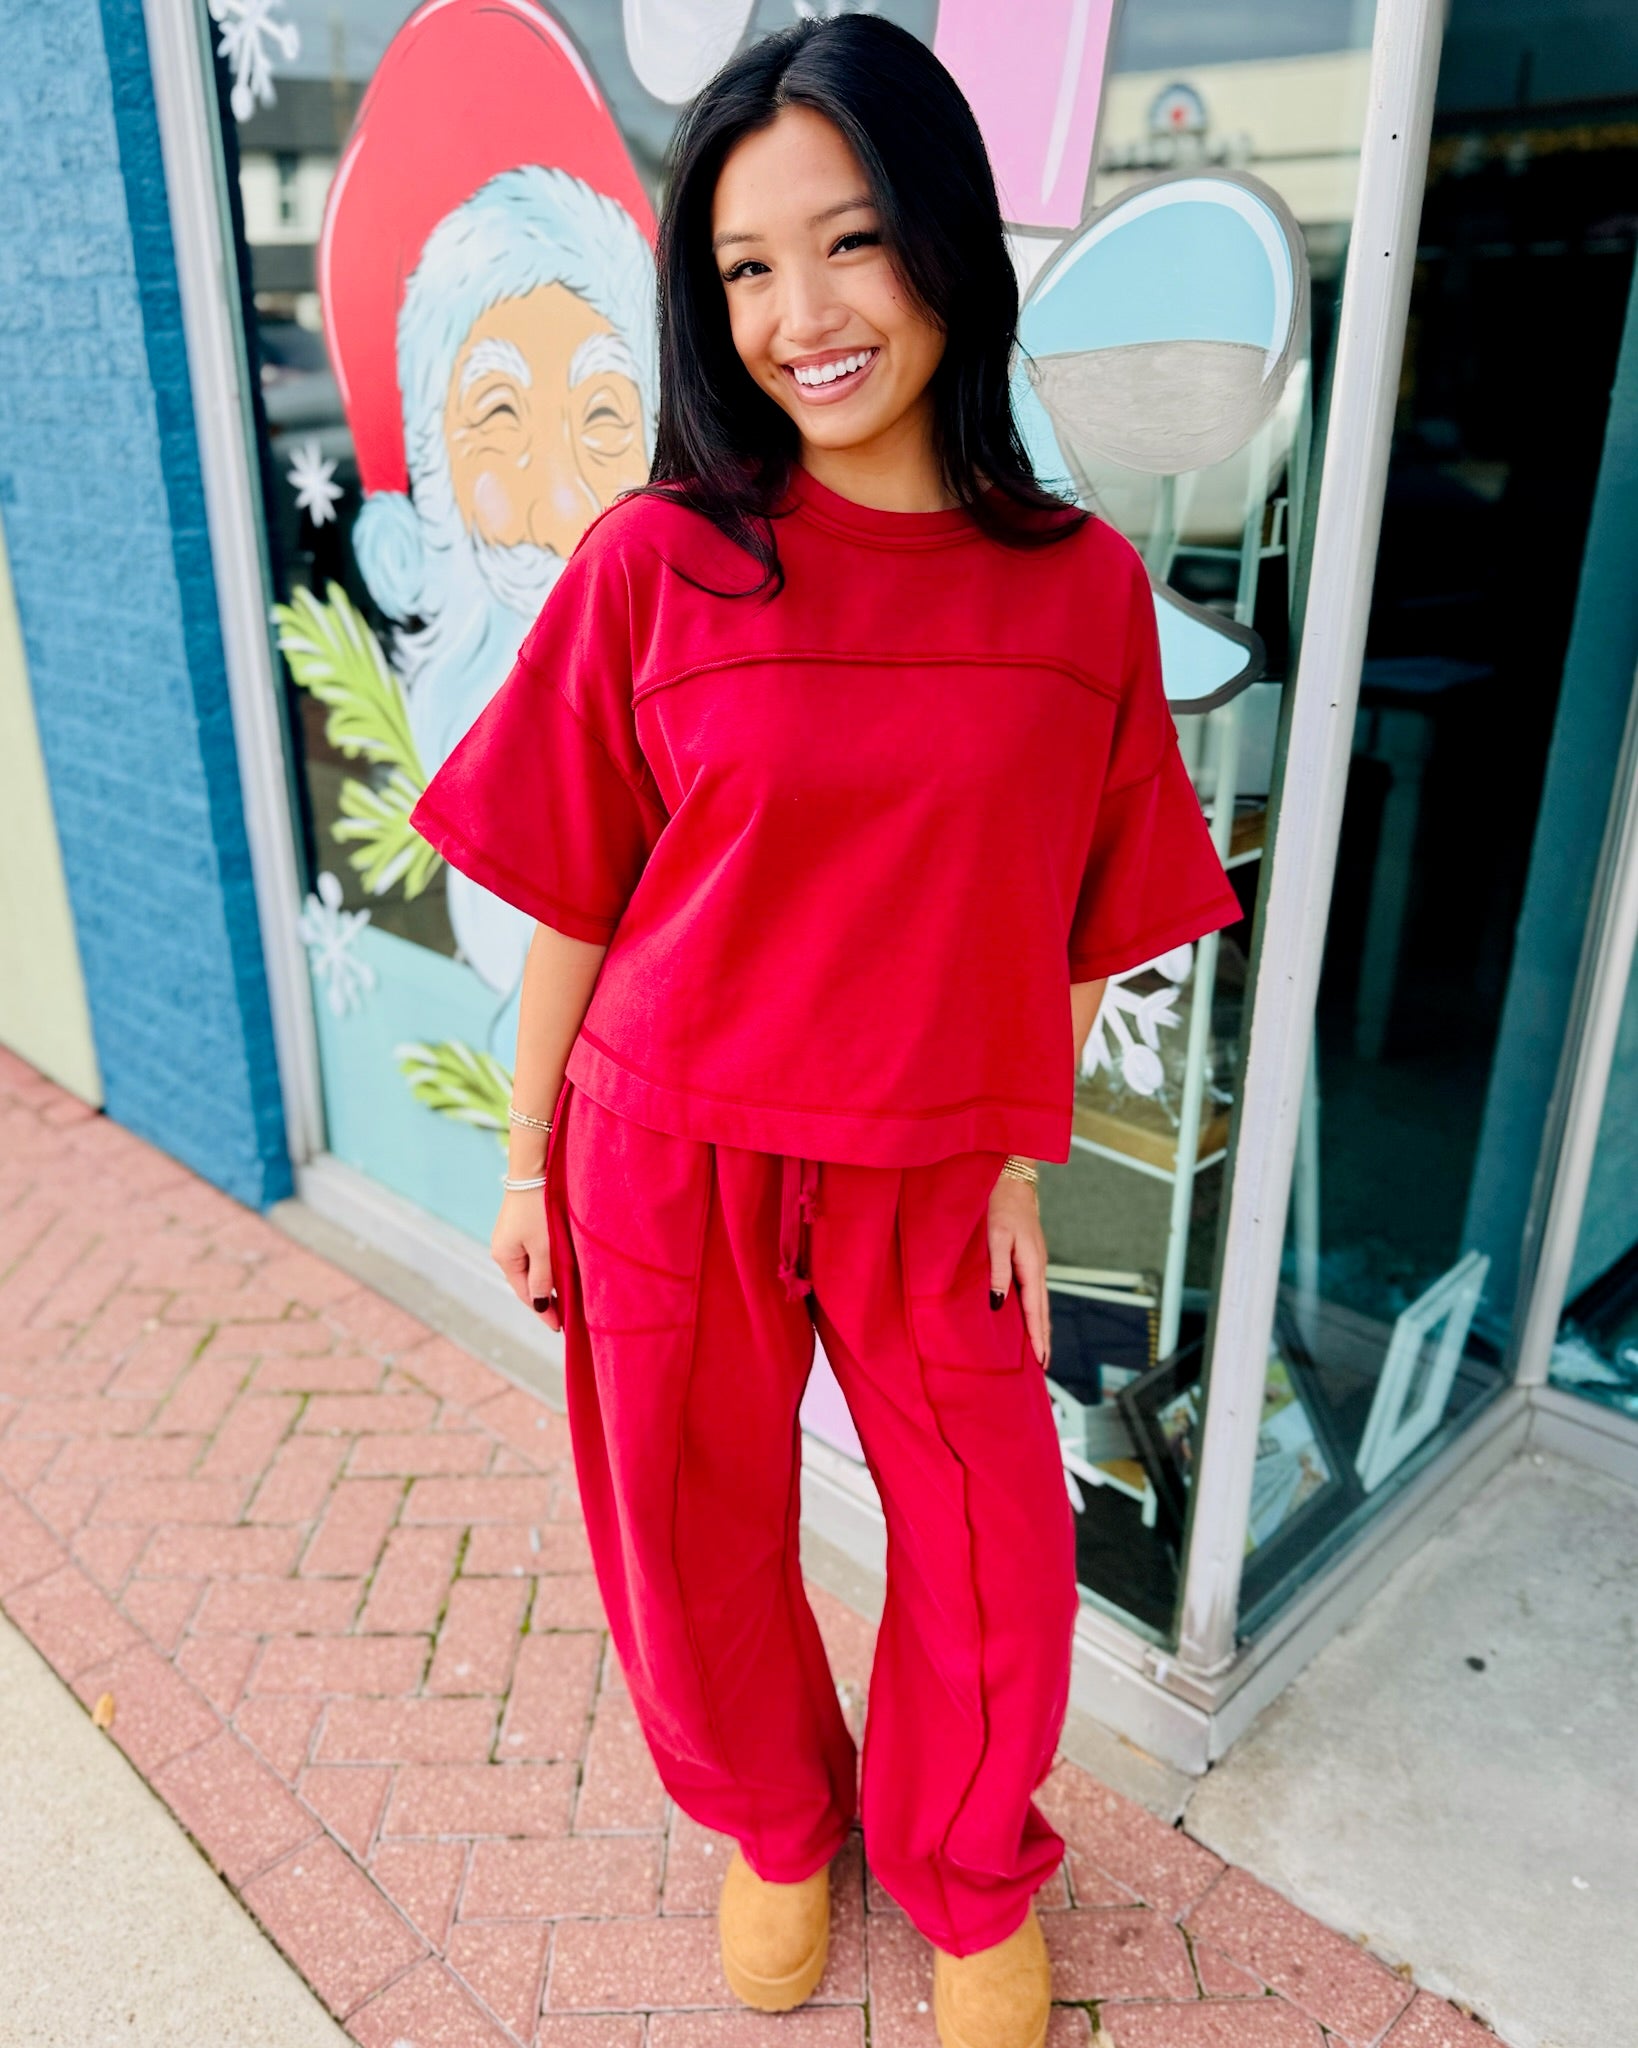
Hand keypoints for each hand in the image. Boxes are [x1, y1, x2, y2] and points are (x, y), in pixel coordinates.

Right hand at [492, 1188, 560, 1331]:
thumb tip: (541, 1304)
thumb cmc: (539, 1209)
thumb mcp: (544, 1247)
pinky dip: (545, 1265)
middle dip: (544, 1299)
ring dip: (546, 1282)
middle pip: (526, 1282)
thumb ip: (543, 1277)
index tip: (559, 1327)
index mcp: (505, 1257)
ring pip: (530, 1268)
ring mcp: (510, 1238)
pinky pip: (532, 1254)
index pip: (525, 1293)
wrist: (534, 1170)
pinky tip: (558, 1271)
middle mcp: (503, 1250)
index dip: (543, 1311)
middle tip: (565, 1317)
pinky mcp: (519, 1228)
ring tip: (565, 1298)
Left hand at [987, 1173, 1049, 1368]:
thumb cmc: (1000, 1207)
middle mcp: (1038, 1267)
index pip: (1035, 1310)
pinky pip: (1036, 1291)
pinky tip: (1033, 1317)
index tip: (1041, 1360)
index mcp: (1031, 1265)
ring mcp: (1037, 1263)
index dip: (1036, 1337)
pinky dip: (1037, 1310)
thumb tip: (999, 1304)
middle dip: (1044, 1338)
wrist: (1013, 1181)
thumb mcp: (995, 1238)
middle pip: (1043, 1311)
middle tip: (1044, 1365)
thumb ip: (998, 1272)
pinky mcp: (1032, 1258)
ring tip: (1041, 1349)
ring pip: (1041, 1302)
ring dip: (1041, 1326)